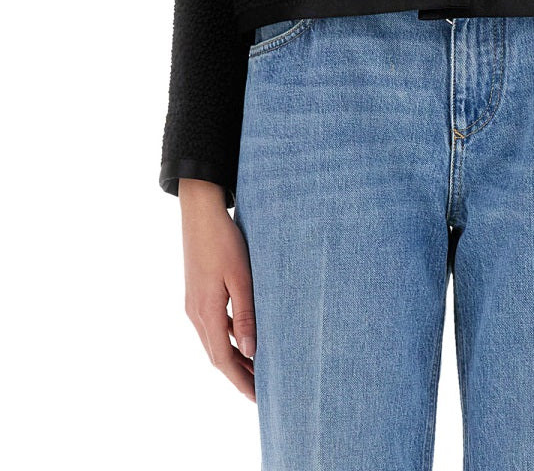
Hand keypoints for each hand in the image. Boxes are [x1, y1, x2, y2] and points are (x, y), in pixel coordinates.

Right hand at [179, 178, 256, 400]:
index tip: (259, 398)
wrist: (200, 213)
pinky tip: (244, 338)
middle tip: (262, 392)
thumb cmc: (224, 241)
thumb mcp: (240, 277)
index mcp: (207, 312)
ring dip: (234, 358)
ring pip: (214, 342)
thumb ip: (246, 315)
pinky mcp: (196, 294)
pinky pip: (213, 327)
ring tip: (257, 370)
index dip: (241, 381)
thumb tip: (252, 352)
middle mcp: (196, 313)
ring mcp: (193, 304)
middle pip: (217, 355)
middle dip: (239, 376)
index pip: (224, 359)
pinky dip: (228, 339)